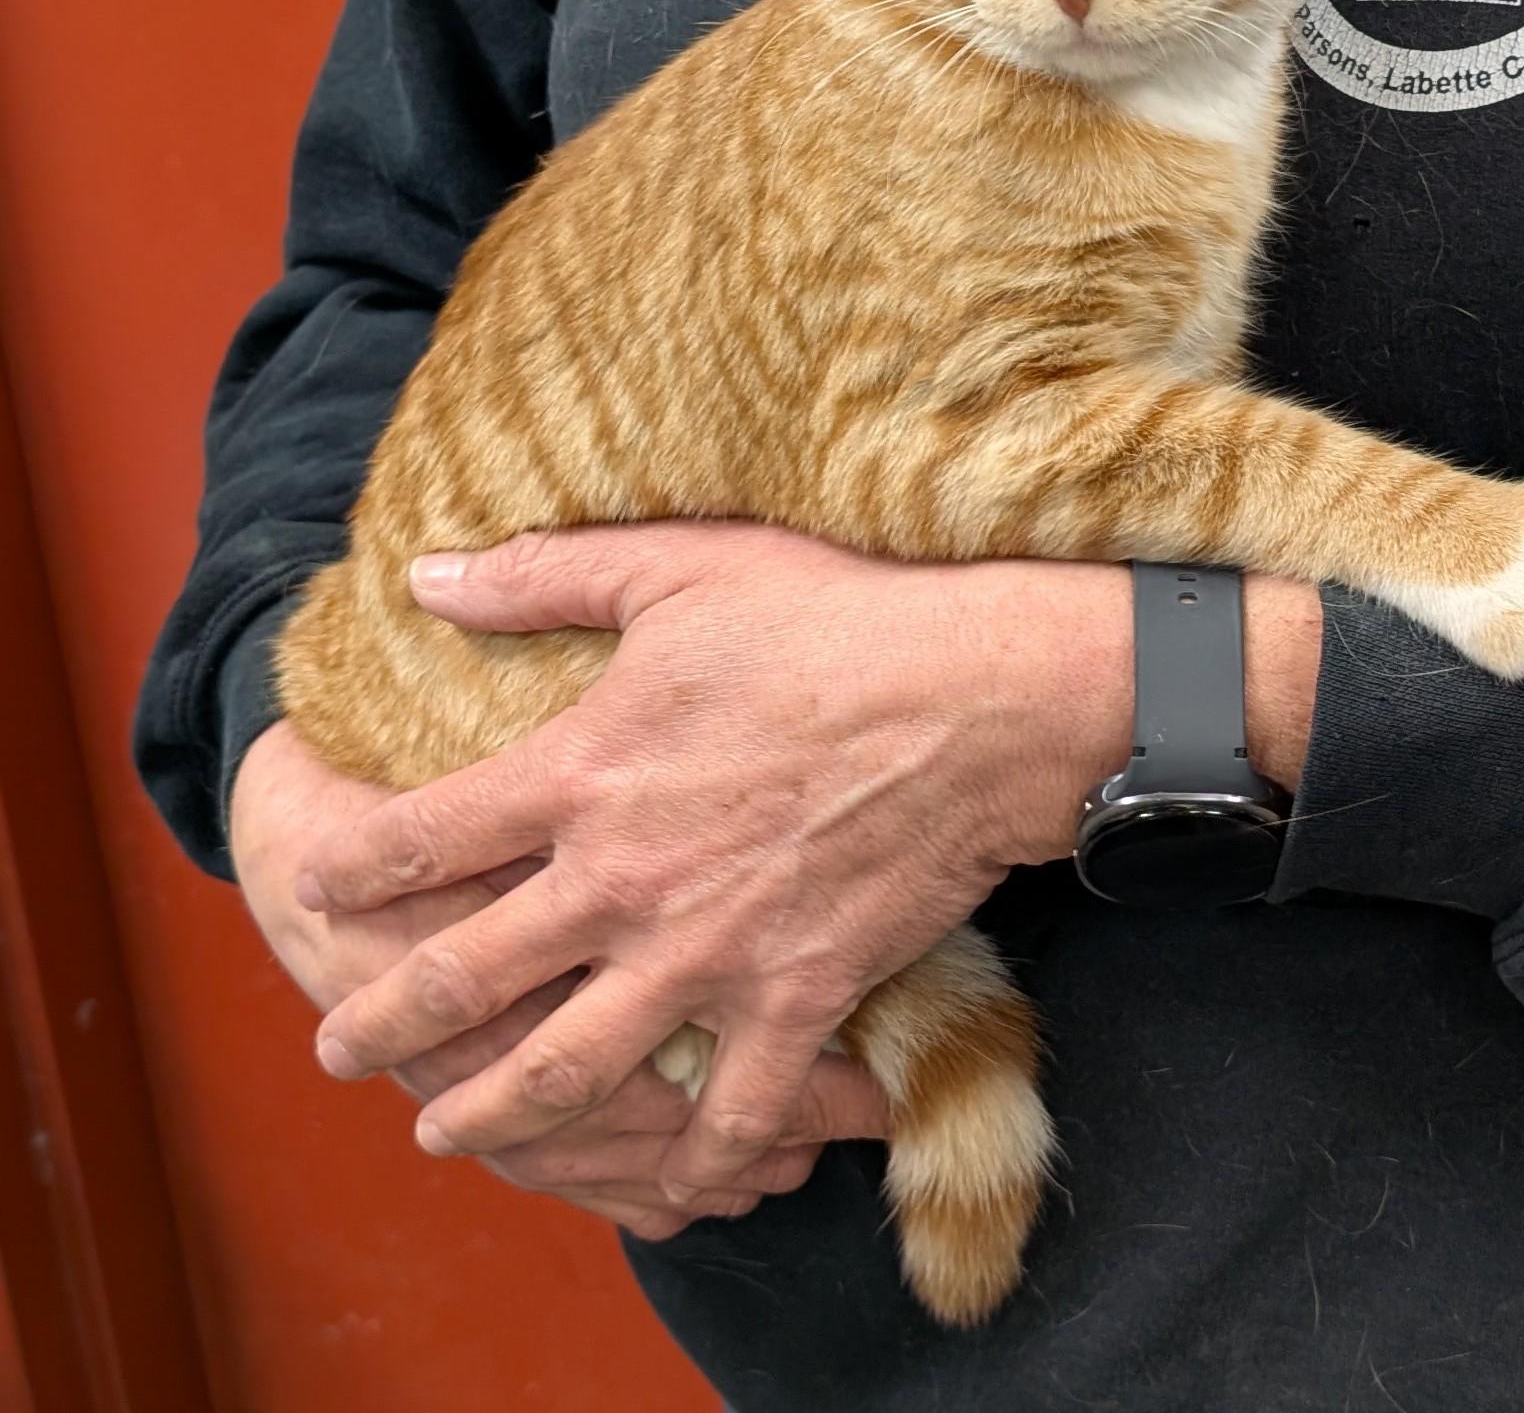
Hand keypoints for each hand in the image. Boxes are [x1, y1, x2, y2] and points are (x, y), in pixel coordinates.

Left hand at [297, 524, 1140, 1206]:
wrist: (977, 698)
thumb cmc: (833, 617)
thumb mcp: (678, 568)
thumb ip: (540, 575)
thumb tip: (424, 573)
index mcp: (583, 773)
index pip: (428, 836)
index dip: (356, 869)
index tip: (314, 890)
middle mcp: (621, 880)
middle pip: (468, 975)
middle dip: (387, 1020)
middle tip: (339, 1050)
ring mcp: (706, 952)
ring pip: (567, 1067)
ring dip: (491, 1111)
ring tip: (444, 1131)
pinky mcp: (794, 997)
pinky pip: (731, 1110)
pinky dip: (694, 1159)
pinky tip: (666, 1186)